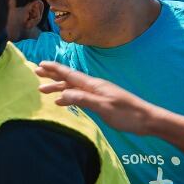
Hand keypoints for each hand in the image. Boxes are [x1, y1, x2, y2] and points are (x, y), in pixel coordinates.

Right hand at [35, 61, 158, 135]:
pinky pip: (79, 96)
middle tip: (36, 73)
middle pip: (69, 78)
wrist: (147, 120)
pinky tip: (61, 102)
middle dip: (52, 75)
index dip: (54, 69)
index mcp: (94, 85)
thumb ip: (83, 99)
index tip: (40, 64)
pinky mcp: (101, 102)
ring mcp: (98, 94)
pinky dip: (67, 98)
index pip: (70, 74)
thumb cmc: (127, 114)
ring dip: (58, 87)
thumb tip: (62, 94)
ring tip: (43, 90)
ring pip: (73, 88)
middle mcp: (94, 86)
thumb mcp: (104, 107)